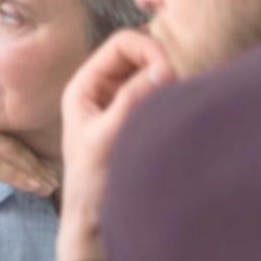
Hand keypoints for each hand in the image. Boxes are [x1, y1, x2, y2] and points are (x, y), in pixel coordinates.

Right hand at [0, 112, 59, 224]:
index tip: (49, 165)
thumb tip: (3, 157)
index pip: (6, 128)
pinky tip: (33, 188)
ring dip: (33, 171)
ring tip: (50, 187)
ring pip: (7, 151)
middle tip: (56, 178)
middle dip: (38, 161)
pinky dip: (18, 176)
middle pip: (11, 139)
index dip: (31, 146)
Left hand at [57, 31, 175, 260]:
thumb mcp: (109, 137)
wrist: (92, 217)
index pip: (122, 43)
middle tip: (176, 89)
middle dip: (162, 64)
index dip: (149, 49)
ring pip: (152, 72)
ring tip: (172, 104)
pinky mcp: (134, 118)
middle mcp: (100, 89)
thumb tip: (163, 68)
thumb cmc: (92, 180)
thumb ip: (132, 101)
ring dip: (167, 81)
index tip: (169, 73)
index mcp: (83, 86)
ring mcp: (118, 102)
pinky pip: (157, 93)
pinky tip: (172, 113)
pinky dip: (170, 96)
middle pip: (140, 53)